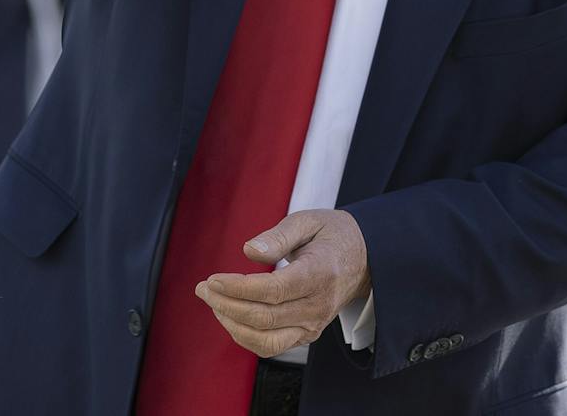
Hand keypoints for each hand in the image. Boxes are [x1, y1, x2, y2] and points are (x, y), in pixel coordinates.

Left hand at [194, 209, 370, 357]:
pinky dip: (246, 336)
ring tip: (214, 303)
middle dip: (227, 305)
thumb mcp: (308, 220)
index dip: (238, 288)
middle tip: (203, 288)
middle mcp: (318, 305)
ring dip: (233, 325)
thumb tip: (248, 251)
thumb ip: (278, 236)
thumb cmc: (331, 234)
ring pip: (266, 341)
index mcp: (320, 273)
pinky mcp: (307, 334)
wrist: (363, 258)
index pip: (274, 290)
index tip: (213, 279)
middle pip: (265, 318)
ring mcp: (314, 324)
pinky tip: (230, 316)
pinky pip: (272, 346)